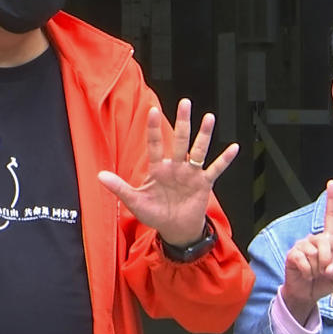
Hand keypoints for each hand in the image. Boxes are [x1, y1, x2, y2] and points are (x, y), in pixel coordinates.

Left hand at [97, 98, 238, 245]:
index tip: (152, 110)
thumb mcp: (135, 202)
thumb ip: (119, 187)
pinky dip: (224, 159)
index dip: (153, 129)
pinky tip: (233, 148)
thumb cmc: (155, 214)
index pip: (155, 144)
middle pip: (180, 140)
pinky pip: (215, 169)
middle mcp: (176, 167)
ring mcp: (191, 174)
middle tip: (185, 103)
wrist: (175, 230)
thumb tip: (99, 176)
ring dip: (204, 135)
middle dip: (183, 122)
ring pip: (198, 150)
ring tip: (209, 118)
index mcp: (158, 169)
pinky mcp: (204, 184)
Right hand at [280, 180, 332, 324]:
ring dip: (316, 269)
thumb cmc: (323, 282)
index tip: (332, 183)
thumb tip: (330, 267)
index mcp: (328, 240)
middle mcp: (314, 239)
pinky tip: (305, 273)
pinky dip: (307, 271)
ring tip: (313, 273)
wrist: (306, 294)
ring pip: (314, 254)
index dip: (332, 200)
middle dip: (327, 260)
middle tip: (323, 271)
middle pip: (325, 242)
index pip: (331, 217)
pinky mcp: (292, 254)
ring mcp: (302, 245)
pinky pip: (303, 260)